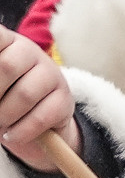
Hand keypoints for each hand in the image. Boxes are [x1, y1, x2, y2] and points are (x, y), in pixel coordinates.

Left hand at [0, 30, 77, 172]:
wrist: (33, 121)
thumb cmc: (1, 98)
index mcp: (5, 43)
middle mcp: (29, 52)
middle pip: (6, 66)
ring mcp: (51, 74)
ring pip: (24, 95)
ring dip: (4, 117)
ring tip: (1, 123)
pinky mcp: (65, 99)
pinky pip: (41, 117)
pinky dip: (21, 131)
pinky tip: (12, 134)